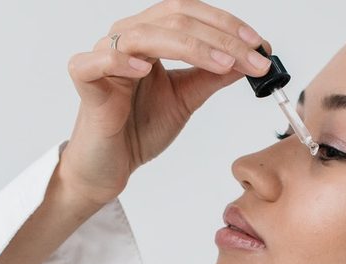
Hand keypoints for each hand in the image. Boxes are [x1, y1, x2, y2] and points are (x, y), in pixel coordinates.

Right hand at [59, 0, 271, 206]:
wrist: (109, 167)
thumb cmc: (138, 130)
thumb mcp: (186, 99)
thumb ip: (212, 76)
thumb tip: (248, 58)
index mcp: (152, 35)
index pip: (192, 16)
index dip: (227, 26)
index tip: (260, 46)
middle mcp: (128, 36)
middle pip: (175, 20)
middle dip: (220, 38)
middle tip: (251, 57)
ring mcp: (104, 53)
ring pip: (147, 35)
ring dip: (190, 47)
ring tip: (221, 64)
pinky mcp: (85, 77)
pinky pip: (100, 59)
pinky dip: (122, 59)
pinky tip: (146, 69)